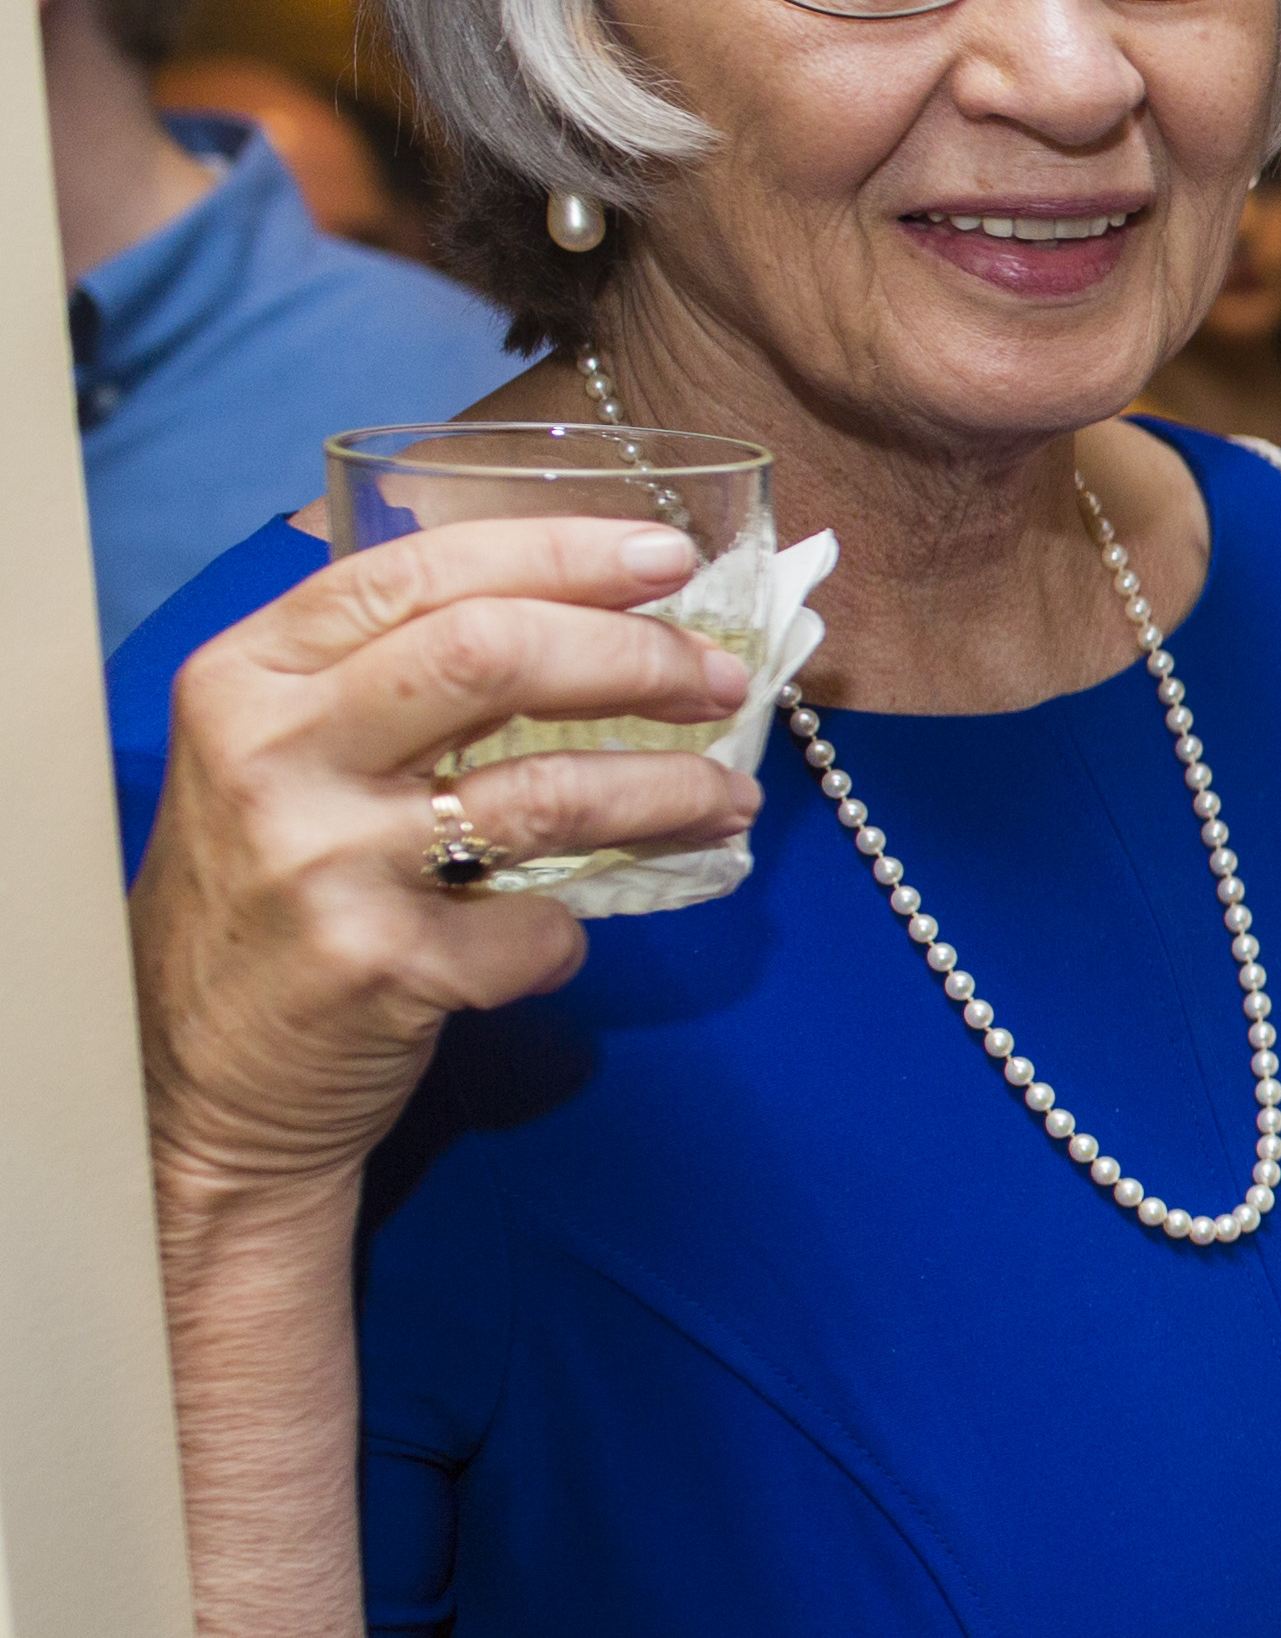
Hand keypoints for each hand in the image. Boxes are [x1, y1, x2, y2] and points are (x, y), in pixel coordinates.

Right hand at [130, 517, 759, 1210]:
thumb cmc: (267, 901)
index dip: (559, 554)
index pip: (418, 571)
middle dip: (636, 657)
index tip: (665, 557)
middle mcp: (271, 752)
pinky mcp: (378, 966)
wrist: (198, 1083)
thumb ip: (384, 681)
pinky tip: (563, 939)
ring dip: (668, 792)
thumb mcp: (281, 760)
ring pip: (546, 793)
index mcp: (247, 675)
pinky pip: (538, 929)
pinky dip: (572, 936)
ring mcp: (322, 860)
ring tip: (727, 801)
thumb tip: (586, 612)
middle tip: (718, 680)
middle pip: (493, 655)